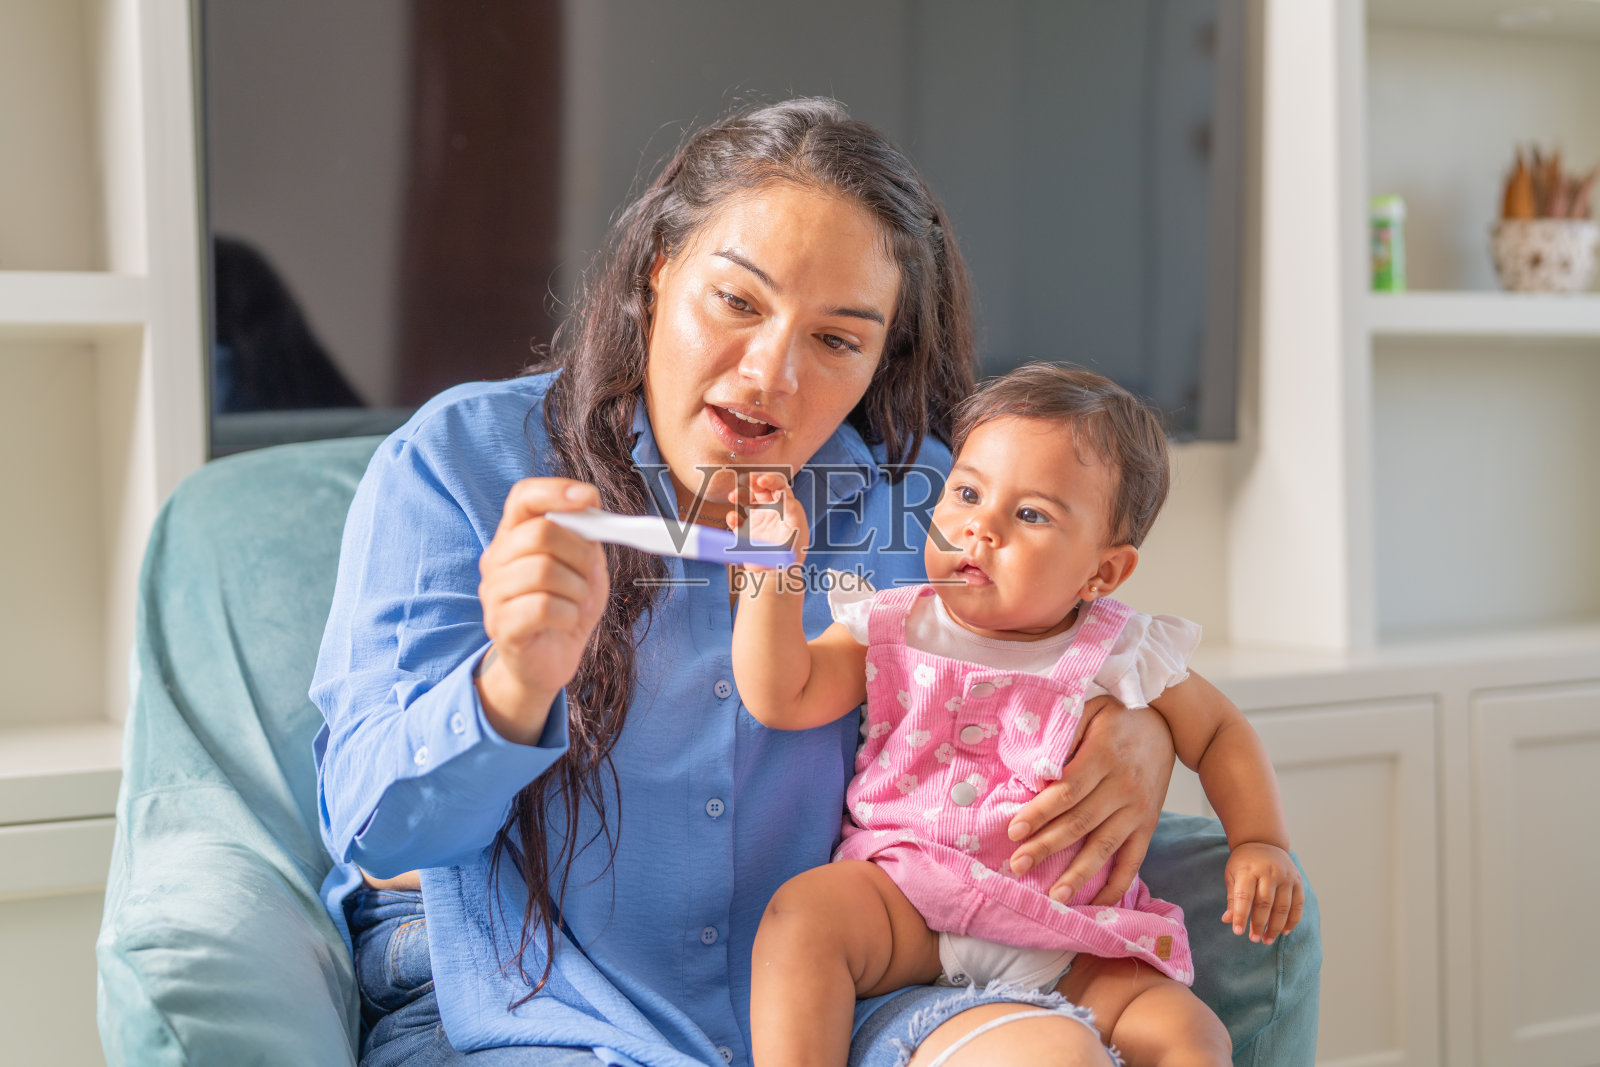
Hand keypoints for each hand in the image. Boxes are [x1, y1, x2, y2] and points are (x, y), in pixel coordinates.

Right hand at [476, 478, 609, 743]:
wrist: (548, 662)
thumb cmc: (566, 607)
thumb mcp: (585, 568)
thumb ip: (588, 539)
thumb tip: (596, 512)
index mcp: (514, 536)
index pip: (523, 497)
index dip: (556, 491)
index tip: (590, 499)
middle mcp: (496, 559)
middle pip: (539, 534)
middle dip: (579, 552)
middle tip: (589, 573)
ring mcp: (494, 593)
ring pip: (543, 571)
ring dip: (577, 588)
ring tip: (577, 602)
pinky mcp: (502, 626)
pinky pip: (544, 607)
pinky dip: (569, 613)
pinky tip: (568, 621)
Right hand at [728, 471, 808, 568]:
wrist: (777, 575)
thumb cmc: (792, 553)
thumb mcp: (797, 529)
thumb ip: (793, 510)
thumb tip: (785, 494)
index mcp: (786, 507)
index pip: (778, 485)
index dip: (770, 479)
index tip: (761, 480)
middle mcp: (771, 510)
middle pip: (760, 488)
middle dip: (752, 481)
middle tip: (744, 481)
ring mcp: (757, 520)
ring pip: (745, 500)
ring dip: (738, 495)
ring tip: (732, 496)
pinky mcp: (746, 532)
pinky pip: (736, 520)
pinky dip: (732, 517)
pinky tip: (733, 519)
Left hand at [1006, 699, 1174, 904]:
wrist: (1170, 724)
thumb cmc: (1119, 717)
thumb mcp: (1091, 709)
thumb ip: (1066, 733)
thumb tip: (1038, 766)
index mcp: (1105, 756)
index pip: (1068, 791)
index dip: (1040, 812)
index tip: (1014, 831)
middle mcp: (1123, 787)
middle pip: (1080, 822)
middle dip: (1047, 847)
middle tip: (1018, 866)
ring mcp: (1138, 809)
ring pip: (1105, 846)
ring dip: (1079, 874)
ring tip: (1054, 896)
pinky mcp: (1149, 824)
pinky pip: (1133, 860)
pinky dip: (1117, 884)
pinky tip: (1097, 903)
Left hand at [1222, 842, 1304, 944]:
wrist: (1263, 842)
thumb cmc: (1244, 863)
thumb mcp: (1232, 875)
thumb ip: (1233, 898)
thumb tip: (1227, 920)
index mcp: (1249, 871)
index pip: (1244, 896)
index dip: (1241, 915)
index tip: (1237, 932)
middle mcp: (1269, 873)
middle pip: (1265, 904)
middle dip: (1259, 924)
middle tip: (1254, 939)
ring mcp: (1285, 876)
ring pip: (1283, 907)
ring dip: (1275, 926)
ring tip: (1267, 939)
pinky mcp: (1297, 881)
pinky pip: (1298, 904)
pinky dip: (1292, 920)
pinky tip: (1284, 931)